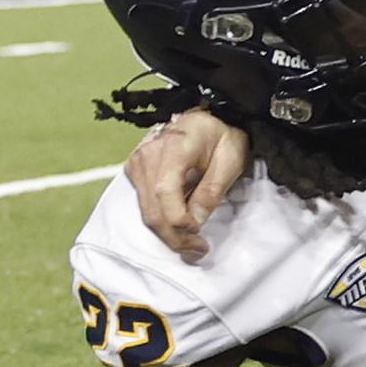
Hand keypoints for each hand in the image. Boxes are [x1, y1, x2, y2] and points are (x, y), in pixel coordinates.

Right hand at [124, 108, 248, 261]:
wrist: (205, 115)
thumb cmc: (221, 133)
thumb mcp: (230, 158)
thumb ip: (211, 190)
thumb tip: (196, 221)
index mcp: (173, 147)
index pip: (165, 193)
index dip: (180, 221)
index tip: (200, 237)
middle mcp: (147, 155)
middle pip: (152, 210)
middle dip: (174, 237)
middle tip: (197, 250)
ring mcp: (137, 162)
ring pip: (146, 212)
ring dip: (168, 233)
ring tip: (191, 243)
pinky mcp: (135, 170)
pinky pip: (144, 204)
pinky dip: (161, 220)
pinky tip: (180, 226)